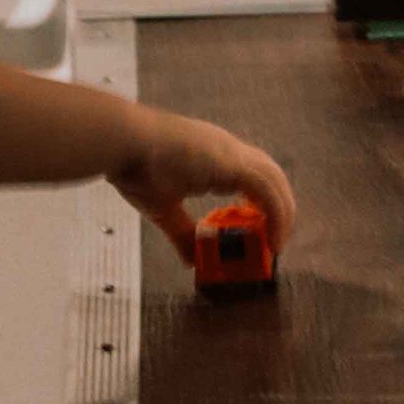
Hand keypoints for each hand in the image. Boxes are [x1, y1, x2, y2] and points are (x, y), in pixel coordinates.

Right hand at [107, 110, 296, 267]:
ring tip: (276, 243)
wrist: (122, 143)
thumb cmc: (134, 166)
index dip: (259, 201)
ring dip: (281, 213)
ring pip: (274, 181)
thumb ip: (181, 233)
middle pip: (270, 175)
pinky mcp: (231, 163)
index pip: (250, 175)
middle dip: (278, 207)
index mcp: (212, 156)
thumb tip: (192, 260)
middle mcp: (227, 149)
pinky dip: (275, 215)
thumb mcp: (162, 209)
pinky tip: (271, 237)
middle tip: (274, 238)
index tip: (258, 228)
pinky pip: (266, 191)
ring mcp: (231, 153)